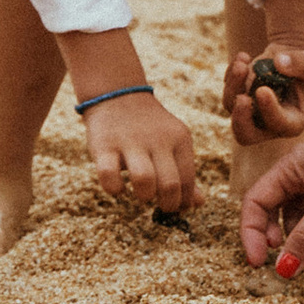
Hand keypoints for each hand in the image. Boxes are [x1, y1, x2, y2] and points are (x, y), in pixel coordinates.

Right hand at [83, 89, 200, 216]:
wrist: (118, 96)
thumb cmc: (150, 130)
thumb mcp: (173, 143)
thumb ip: (184, 173)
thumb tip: (198, 203)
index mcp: (179, 139)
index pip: (187, 179)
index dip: (183, 201)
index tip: (175, 207)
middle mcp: (158, 139)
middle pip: (170, 184)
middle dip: (167, 204)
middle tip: (159, 205)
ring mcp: (130, 142)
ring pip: (144, 180)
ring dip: (144, 196)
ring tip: (142, 194)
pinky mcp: (104, 146)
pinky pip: (109, 175)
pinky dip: (114, 189)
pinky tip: (118, 186)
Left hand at [222, 42, 303, 145]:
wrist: (297, 59)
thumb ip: (301, 63)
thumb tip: (278, 62)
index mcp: (293, 122)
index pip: (278, 124)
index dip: (269, 110)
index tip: (263, 90)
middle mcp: (269, 123)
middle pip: (246, 135)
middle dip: (240, 118)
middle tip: (241, 98)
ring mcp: (252, 111)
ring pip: (232, 107)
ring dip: (234, 85)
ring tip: (243, 62)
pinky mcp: (240, 96)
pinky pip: (228, 89)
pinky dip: (232, 73)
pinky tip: (244, 57)